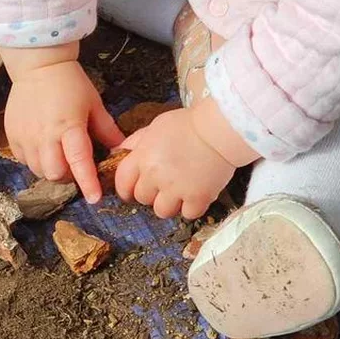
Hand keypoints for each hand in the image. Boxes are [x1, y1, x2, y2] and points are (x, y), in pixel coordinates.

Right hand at [2, 45, 123, 203]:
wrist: (37, 65)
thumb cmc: (70, 84)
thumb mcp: (93, 104)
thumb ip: (106, 130)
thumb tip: (122, 151)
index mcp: (69, 126)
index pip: (79, 161)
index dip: (87, 182)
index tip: (94, 198)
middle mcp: (45, 134)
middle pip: (55, 173)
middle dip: (67, 175)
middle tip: (73, 164)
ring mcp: (25, 136)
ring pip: (38, 170)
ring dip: (51, 168)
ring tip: (57, 153)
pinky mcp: (11, 135)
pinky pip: (24, 160)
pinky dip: (35, 160)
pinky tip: (42, 147)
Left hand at [115, 108, 236, 219]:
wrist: (221, 129)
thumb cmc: (189, 124)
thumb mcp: (157, 126)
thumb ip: (137, 142)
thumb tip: (119, 152)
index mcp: (143, 157)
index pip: (122, 181)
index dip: (125, 188)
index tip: (131, 191)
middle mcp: (155, 176)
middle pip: (142, 198)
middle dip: (151, 193)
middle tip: (164, 184)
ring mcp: (176, 189)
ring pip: (162, 211)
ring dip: (169, 204)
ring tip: (180, 192)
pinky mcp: (197, 198)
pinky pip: (187, 214)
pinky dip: (192, 207)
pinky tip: (196, 195)